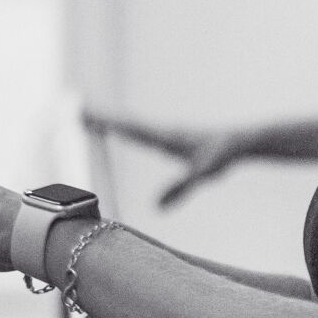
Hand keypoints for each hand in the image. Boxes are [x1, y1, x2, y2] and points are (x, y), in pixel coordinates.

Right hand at [83, 110, 247, 208]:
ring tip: (89, 118)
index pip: (130, 128)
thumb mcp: (203, 172)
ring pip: (133, 126)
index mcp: (164, 137)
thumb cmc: (223, 154)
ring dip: (111, 121)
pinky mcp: (172, 140)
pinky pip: (142, 133)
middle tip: (76, 110)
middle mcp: (162, 132)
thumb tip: (157, 207)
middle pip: (125, 124)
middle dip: (101, 118)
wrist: (241, 141)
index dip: (107, 123)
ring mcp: (166, 135)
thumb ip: (182, 187)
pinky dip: (125, 129)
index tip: (84, 114)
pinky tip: (121, 131)